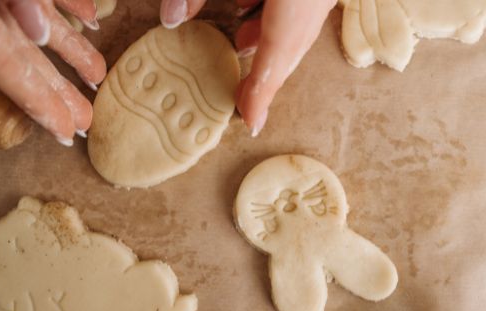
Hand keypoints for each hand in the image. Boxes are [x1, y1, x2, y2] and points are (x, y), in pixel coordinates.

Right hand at [0, 0, 106, 145]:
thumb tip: (41, 32)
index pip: (8, 70)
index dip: (39, 105)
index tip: (66, 134)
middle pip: (26, 58)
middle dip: (57, 93)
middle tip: (84, 125)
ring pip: (42, 26)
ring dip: (72, 51)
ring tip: (97, 77)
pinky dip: (70, 4)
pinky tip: (91, 18)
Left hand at [161, 0, 335, 136]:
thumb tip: (171, 20)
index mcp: (295, 1)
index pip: (277, 57)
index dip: (261, 95)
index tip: (250, 124)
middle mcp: (315, 1)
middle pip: (290, 48)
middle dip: (265, 74)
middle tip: (243, 100)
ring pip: (297, 27)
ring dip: (269, 39)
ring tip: (240, 46)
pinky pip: (301, 8)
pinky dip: (277, 15)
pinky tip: (251, 4)